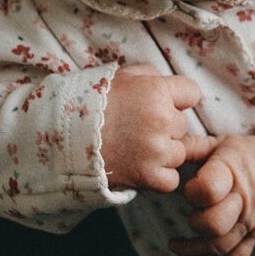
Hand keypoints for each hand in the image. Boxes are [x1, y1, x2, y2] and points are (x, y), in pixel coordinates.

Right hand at [100, 64, 213, 192]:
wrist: (63, 136)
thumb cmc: (91, 103)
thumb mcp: (121, 77)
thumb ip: (149, 75)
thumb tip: (165, 80)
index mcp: (156, 91)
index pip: (192, 93)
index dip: (178, 99)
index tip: (162, 104)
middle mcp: (161, 120)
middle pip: (183, 126)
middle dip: (166, 127)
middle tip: (138, 128)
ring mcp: (156, 150)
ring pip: (178, 153)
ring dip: (163, 153)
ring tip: (135, 147)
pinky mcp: (148, 176)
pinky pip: (171, 180)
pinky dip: (158, 177)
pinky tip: (139, 167)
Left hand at [169, 133, 254, 255]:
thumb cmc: (243, 154)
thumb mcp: (219, 144)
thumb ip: (190, 146)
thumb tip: (164, 148)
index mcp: (231, 173)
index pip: (208, 190)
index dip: (192, 192)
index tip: (188, 189)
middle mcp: (241, 200)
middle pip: (215, 224)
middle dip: (195, 223)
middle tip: (189, 215)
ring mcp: (248, 221)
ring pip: (222, 245)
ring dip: (194, 251)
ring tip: (175, 246)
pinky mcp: (254, 235)